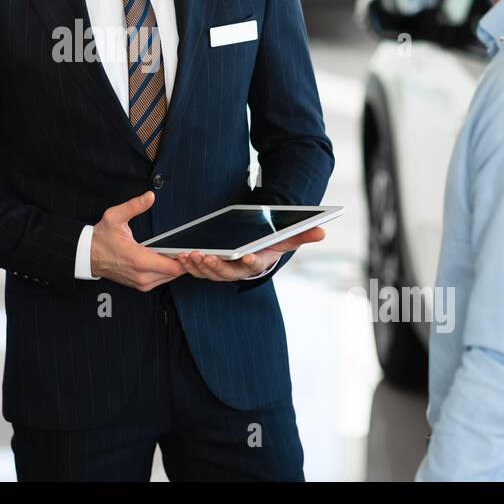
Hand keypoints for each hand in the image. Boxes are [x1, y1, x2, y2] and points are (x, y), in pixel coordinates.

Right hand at [90, 191, 184, 291]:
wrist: (88, 256)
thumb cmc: (101, 238)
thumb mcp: (115, 217)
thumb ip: (134, 206)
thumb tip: (150, 196)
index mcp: (139, 260)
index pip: (173, 267)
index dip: (185, 259)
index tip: (189, 249)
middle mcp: (142, 275)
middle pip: (175, 273)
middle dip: (183, 262)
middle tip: (188, 249)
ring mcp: (141, 283)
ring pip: (170, 278)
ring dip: (176, 267)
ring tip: (179, 253)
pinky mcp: (140, 286)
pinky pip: (161, 280)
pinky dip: (167, 272)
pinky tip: (167, 259)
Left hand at [176, 226, 325, 281]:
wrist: (253, 249)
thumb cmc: (268, 244)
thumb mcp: (284, 239)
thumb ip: (301, 235)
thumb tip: (323, 231)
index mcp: (255, 264)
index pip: (253, 265)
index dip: (250, 261)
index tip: (247, 255)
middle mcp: (237, 272)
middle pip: (225, 272)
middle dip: (215, 265)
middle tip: (206, 256)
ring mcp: (221, 271)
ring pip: (208, 272)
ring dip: (197, 265)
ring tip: (190, 254)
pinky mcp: (207, 267)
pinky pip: (196, 268)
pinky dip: (188, 263)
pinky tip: (180, 253)